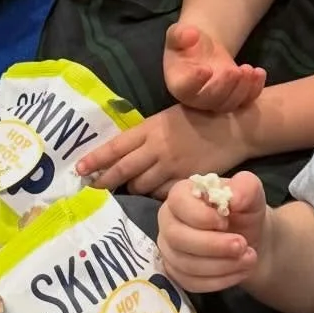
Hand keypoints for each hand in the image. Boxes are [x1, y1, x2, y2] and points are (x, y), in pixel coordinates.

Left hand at [76, 104, 246, 196]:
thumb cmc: (199, 117)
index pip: (115, 147)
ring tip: (128, 191)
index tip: (79, 169)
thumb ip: (146, 135)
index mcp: (149, 128)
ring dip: (132, 189)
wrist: (233, 127)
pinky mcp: (185, 180)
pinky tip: (155, 194)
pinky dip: (155, 195)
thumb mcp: (167, 118)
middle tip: (92, 190)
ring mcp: (171, 166)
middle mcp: (156, 148)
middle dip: (104, 181)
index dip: (95, 159)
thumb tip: (124, 151)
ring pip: (140, 185)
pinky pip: (161, 193)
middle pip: (122, 170)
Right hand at [158, 171, 265, 291]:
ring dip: (221, 265)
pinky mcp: (176, 273)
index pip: (178, 202)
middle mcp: (169, 221)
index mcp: (182, 195)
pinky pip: (190, 283)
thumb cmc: (245, 213)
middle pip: (177, 237)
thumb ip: (246, 187)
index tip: (226, 222)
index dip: (201, 215)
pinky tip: (240, 271)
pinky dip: (219, 280)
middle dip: (213, 245)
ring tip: (249, 259)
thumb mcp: (252, 194)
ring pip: (185, 264)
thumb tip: (235, 199)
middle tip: (242, 245)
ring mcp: (170, 249)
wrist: (250, 242)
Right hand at [162, 22, 266, 113]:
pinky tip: (259, 72)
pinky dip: (254, 90)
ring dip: (241, 89)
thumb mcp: (178, 33)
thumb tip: (190, 34)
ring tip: (247, 69)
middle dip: (224, 86)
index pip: (184, 88)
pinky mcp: (232, 98)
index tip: (206, 69)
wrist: (200, 49)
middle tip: (233, 70)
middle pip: (209, 100)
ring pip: (228, 104)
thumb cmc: (186, 43)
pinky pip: (244, 102)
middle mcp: (194, 97)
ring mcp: (214, 101)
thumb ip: (179, 34)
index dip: (195, 81)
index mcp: (178, 83)